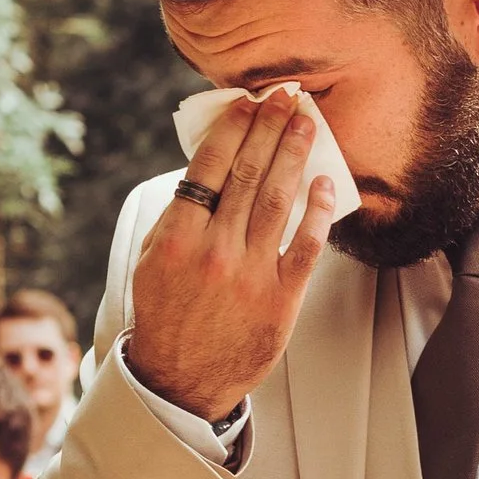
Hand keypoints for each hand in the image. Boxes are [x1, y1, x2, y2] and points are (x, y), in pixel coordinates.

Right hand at [126, 89, 338, 421]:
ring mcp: (250, 275)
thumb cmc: (165, 318)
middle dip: (269, 128)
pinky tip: (326, 182)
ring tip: (306, 123)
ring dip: (294, 155)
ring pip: (277, 200)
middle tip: (286, 97)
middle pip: (247, 174)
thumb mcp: (153, 262)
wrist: (180, 381)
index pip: (207, 168)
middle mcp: (214, 252)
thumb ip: (177, 219)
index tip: (247, 103)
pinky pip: (306, 246)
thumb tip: (206, 171)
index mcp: (177, 239)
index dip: (232, 129)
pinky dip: (317, 212)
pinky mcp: (280, 300)